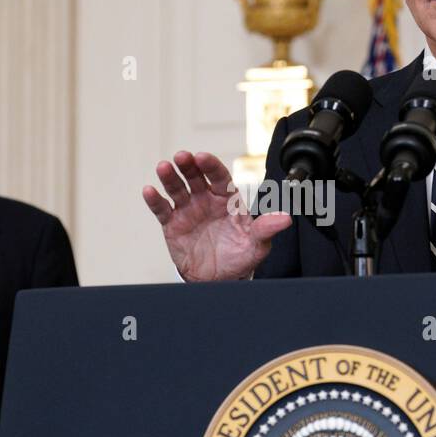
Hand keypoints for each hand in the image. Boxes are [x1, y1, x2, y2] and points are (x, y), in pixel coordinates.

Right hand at [142, 151, 291, 281]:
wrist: (219, 280)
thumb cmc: (240, 258)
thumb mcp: (257, 244)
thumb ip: (266, 229)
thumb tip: (286, 219)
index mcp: (227, 200)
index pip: (219, 177)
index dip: (211, 166)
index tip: (202, 157)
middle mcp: (206, 200)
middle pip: (196, 177)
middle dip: (188, 165)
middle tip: (182, 156)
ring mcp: (188, 211)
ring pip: (177, 189)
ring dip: (170, 177)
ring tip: (163, 167)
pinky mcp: (173, 225)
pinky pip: (162, 210)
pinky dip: (155, 200)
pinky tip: (149, 191)